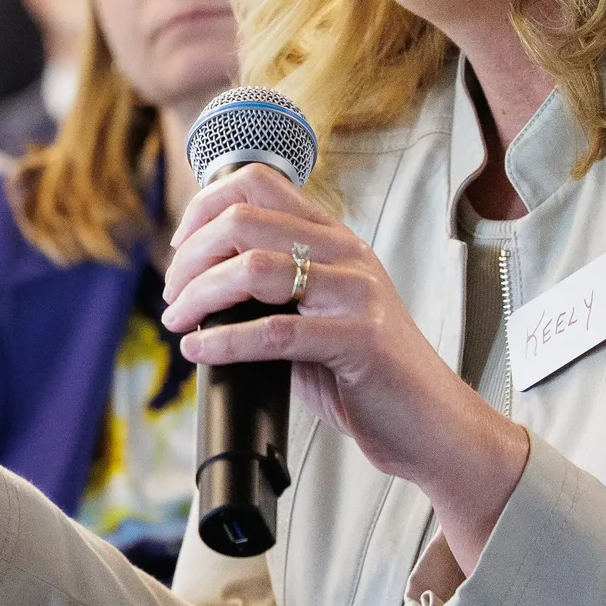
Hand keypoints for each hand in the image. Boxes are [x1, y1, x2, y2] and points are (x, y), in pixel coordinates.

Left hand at [162, 165, 529, 571]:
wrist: (433, 424)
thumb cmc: (367, 375)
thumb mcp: (313, 317)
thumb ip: (267, 295)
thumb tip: (195, 292)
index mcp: (333, 238)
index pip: (259, 181)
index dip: (204, 206)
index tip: (180, 247)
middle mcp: (346, 253)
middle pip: (244, 219)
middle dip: (190, 256)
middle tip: (172, 293)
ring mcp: (356, 292)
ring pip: (253, 269)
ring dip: (198, 295)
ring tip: (177, 320)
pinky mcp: (359, 339)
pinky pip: (273, 331)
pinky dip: (223, 340)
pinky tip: (199, 349)